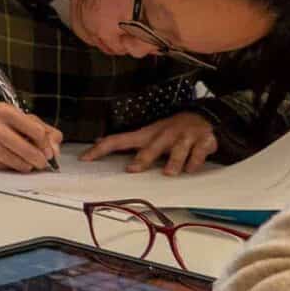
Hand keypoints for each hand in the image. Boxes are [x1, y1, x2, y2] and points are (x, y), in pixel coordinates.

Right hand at [0, 103, 62, 172]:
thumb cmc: (1, 122)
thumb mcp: (21, 118)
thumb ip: (43, 130)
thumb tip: (55, 150)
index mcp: (6, 112)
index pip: (36, 131)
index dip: (46, 145)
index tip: (49, 152)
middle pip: (28, 150)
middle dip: (40, 160)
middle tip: (42, 162)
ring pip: (20, 163)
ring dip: (28, 165)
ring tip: (27, 160)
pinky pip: (9, 168)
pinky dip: (15, 167)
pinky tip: (12, 159)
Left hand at [79, 111, 216, 175]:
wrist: (202, 117)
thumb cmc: (169, 131)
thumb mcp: (147, 134)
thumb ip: (126, 141)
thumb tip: (99, 142)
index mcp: (146, 135)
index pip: (119, 140)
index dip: (102, 149)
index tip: (86, 158)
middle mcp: (164, 135)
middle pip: (152, 146)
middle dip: (142, 158)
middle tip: (132, 169)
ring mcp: (184, 137)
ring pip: (179, 149)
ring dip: (173, 161)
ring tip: (169, 173)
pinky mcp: (202, 141)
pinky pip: (199, 152)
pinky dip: (195, 161)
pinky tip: (191, 169)